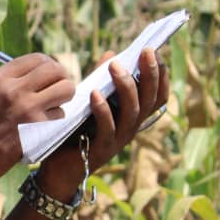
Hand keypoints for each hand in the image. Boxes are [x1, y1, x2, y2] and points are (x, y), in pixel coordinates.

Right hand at [0, 53, 75, 190]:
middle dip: (61, 78)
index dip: (49, 65)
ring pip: (65, 89)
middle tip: (58, 89)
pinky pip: (61, 114)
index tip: (50, 76)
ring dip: (64, 97)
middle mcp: (13, 89)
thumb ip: (10, 80)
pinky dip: (56, 118)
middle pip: (55, 69)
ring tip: (54, 105)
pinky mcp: (37, 127)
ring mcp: (27, 107)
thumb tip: (38, 72)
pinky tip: (43, 124)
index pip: (37, 58)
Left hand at [38, 47, 168, 197]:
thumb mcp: (90, 101)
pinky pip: (107, 128)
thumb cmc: (75, 131)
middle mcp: (131, 128)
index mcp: (132, 116)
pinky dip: (102, 110)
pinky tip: (95, 93)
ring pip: (132, 112)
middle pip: (150, 100)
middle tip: (146, 51)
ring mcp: (119, 140)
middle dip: (150, 74)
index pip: (157, 96)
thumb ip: (101, 80)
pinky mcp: (102, 150)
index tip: (155, 52)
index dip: (161, 76)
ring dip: (126, 87)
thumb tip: (111, 54)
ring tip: (115, 66)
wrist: (58, 169)